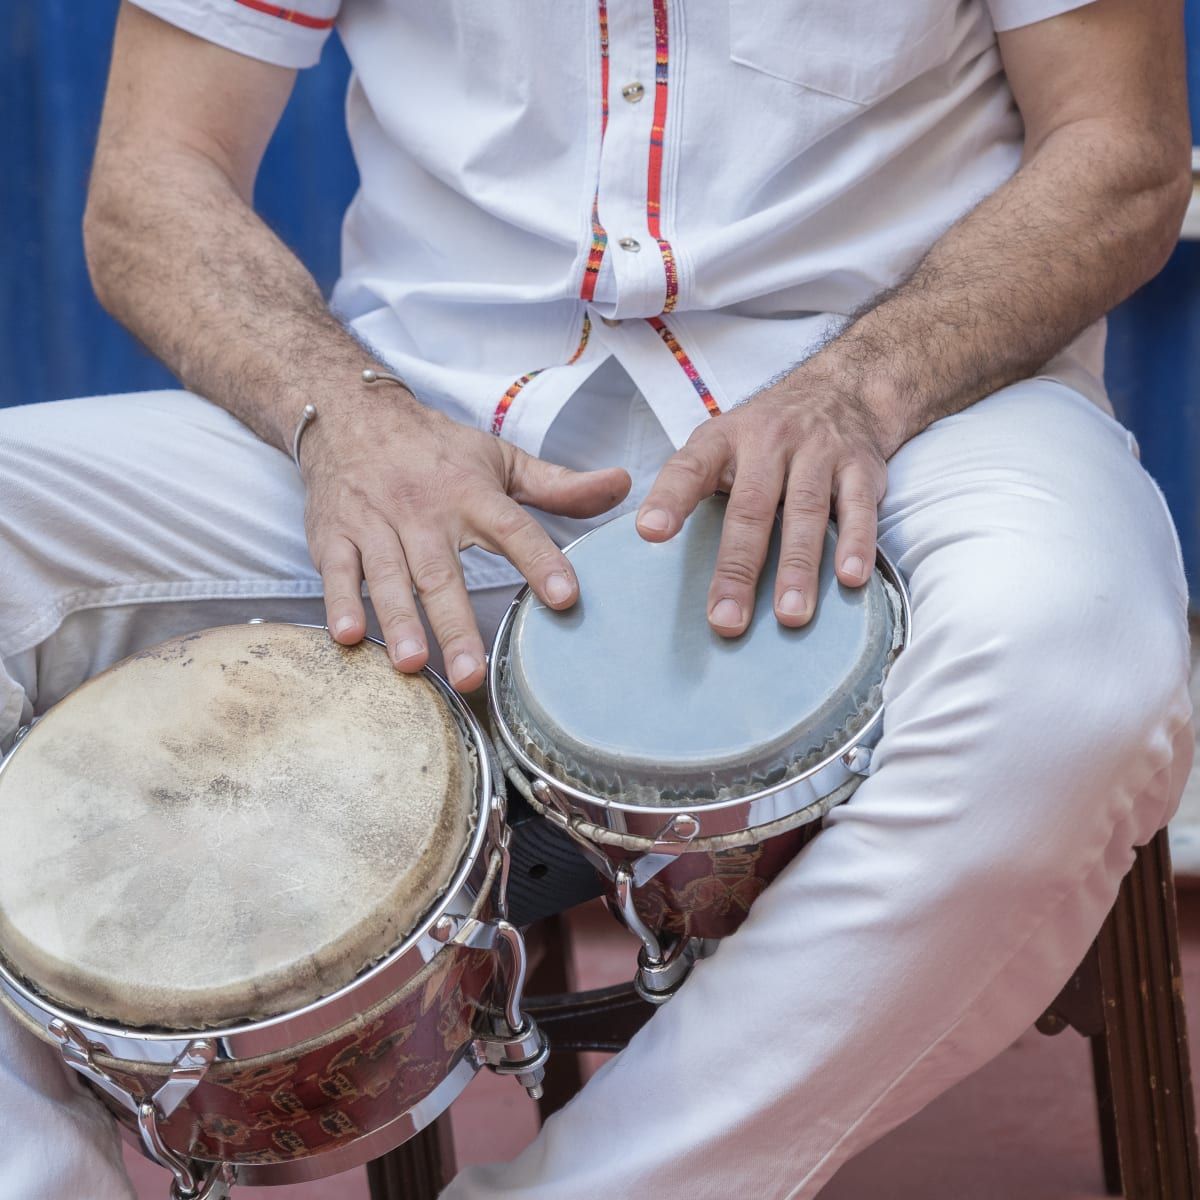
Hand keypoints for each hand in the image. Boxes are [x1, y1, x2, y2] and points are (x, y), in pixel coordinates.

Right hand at [301, 388, 630, 689]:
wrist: (349, 411)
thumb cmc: (436, 448)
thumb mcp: (500, 459)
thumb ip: (560, 485)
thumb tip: (623, 486)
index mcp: (471, 493)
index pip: (513, 529)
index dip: (540, 562)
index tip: (565, 598)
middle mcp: (423, 509)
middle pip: (442, 571)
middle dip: (457, 623)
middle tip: (474, 674)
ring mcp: (375, 522)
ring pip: (389, 576)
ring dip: (399, 621)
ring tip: (413, 665)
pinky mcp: (333, 533)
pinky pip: (336, 570)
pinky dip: (340, 602)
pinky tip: (348, 638)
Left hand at [635, 365, 896, 634]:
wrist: (838, 393)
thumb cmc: (763, 439)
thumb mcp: (718, 445)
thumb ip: (690, 487)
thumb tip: (653, 545)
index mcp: (722, 440)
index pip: (689, 468)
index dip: (669, 499)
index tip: (650, 533)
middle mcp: (769, 442)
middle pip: (750, 508)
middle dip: (737, 568)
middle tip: (726, 620)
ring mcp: (818, 452)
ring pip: (804, 512)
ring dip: (797, 567)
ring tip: (790, 615)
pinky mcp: (860, 468)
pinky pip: (859, 509)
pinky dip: (857, 544)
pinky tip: (851, 579)